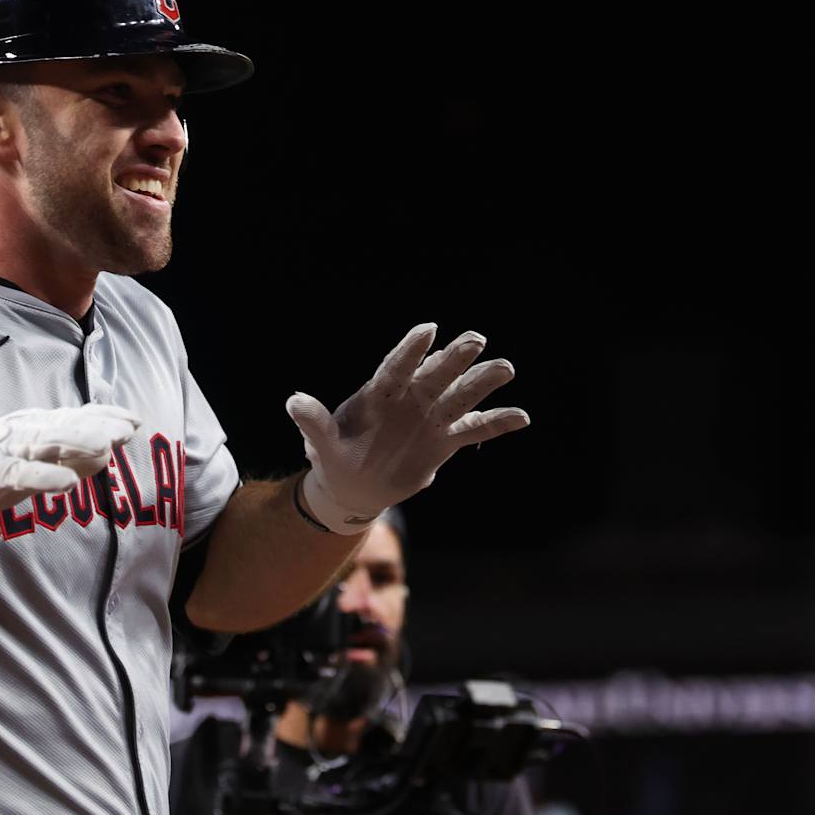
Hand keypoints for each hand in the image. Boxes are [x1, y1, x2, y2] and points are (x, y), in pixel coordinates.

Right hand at [0, 404, 139, 532]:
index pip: (73, 418)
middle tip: (128, 429)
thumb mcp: (34, 462)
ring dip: (75, 443)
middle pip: (64, 426)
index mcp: (32, 427)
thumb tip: (109, 449)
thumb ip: (68, 455)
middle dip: (97, 426)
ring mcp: (2, 449)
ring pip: (44, 444)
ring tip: (106, 447)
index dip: (104, 417)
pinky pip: (18, 474)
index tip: (134, 419)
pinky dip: (43, 478)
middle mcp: (20, 431)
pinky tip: (66, 484)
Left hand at [287, 324, 526, 531]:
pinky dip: (497, 423)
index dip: (411, 349)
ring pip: (461, 397)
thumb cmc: (335, 456)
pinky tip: (521, 416)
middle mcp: (410, 399)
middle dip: (454, 358)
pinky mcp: (445, 441)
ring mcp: (430, 418)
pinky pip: (475, 429)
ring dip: (482, 382)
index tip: (428, 329)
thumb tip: (292, 402)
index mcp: (379, 394)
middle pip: (435, 375)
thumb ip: (312, 422)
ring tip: (506, 367)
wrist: (355, 485)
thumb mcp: (320, 443)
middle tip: (475, 339)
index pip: (396, 366)